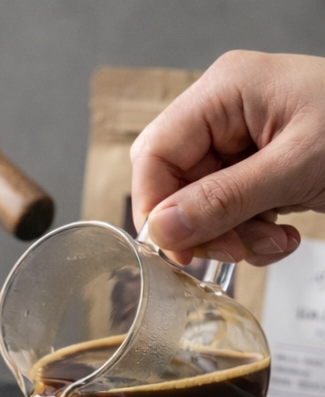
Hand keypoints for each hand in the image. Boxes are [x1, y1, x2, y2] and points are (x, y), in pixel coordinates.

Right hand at [130, 51, 324, 265]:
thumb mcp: (297, 167)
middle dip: (202, 227)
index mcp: (226, 91)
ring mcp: (238, 141)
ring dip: (232, 237)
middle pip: (173, 185)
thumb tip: (162, 229)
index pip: (155, 153)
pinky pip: (226, 212)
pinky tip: (282, 235)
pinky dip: (249, 235)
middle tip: (235, 249)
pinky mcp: (254, 168)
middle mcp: (224, 113)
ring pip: (198, 207)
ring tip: (274, 242)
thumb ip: (224, 199)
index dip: (156, 206)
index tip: (176, 248)